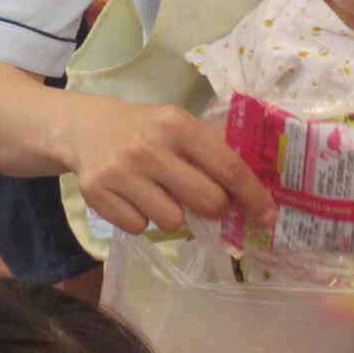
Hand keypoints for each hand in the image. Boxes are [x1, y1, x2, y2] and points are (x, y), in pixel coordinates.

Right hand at [66, 95, 275, 236]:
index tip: (269, 217)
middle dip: (215, 209)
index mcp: (177, 124)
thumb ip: (210, 153)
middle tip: (206, 202)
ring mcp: (120, 172)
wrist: (84, 128)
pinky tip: (133, 197)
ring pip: (172, 222)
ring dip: (173, 214)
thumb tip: (251, 196)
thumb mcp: (177, 125)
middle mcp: (149, 147)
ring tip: (158, 193)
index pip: (228, 167)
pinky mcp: (97, 194)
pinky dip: (142, 219)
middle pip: (207, 201)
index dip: (253, 196)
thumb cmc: (146, 130)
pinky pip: (140, 228)